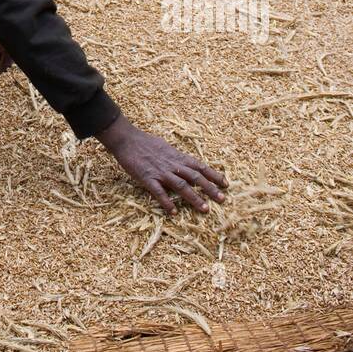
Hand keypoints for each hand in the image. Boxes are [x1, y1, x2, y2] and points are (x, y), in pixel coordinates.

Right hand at [97, 114, 226, 214]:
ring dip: (194, 198)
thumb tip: (186, 164)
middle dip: (210, 189)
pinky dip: (166, 202)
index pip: (199, 166)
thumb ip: (176, 157)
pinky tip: (173, 212)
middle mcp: (172, 165)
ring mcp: (160, 172)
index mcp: (177, 156)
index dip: (213, 175)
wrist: (126, 139)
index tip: (225, 184)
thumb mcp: (165, 147)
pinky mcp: (147, 179)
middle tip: (223, 199)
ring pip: (181, 186)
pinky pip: (159, 192)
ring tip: (205, 209)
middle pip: (195, 177)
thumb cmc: (145, 142)